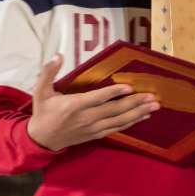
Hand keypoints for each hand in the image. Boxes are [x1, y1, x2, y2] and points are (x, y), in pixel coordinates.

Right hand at [27, 55, 158, 151]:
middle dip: (134, 103)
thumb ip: (48, 72)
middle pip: (114, 110)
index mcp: (74, 106)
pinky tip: (143, 116)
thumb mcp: (40, 91)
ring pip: (119, 120)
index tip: (128, 87)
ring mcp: (93, 128)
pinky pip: (117, 128)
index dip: (113, 93)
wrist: (41, 140)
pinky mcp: (96, 134)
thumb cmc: (43, 113)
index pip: (97, 98)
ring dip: (138, 113)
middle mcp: (86, 118)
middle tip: (152, 97)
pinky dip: (131, 123)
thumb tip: (57, 55)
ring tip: (154, 106)